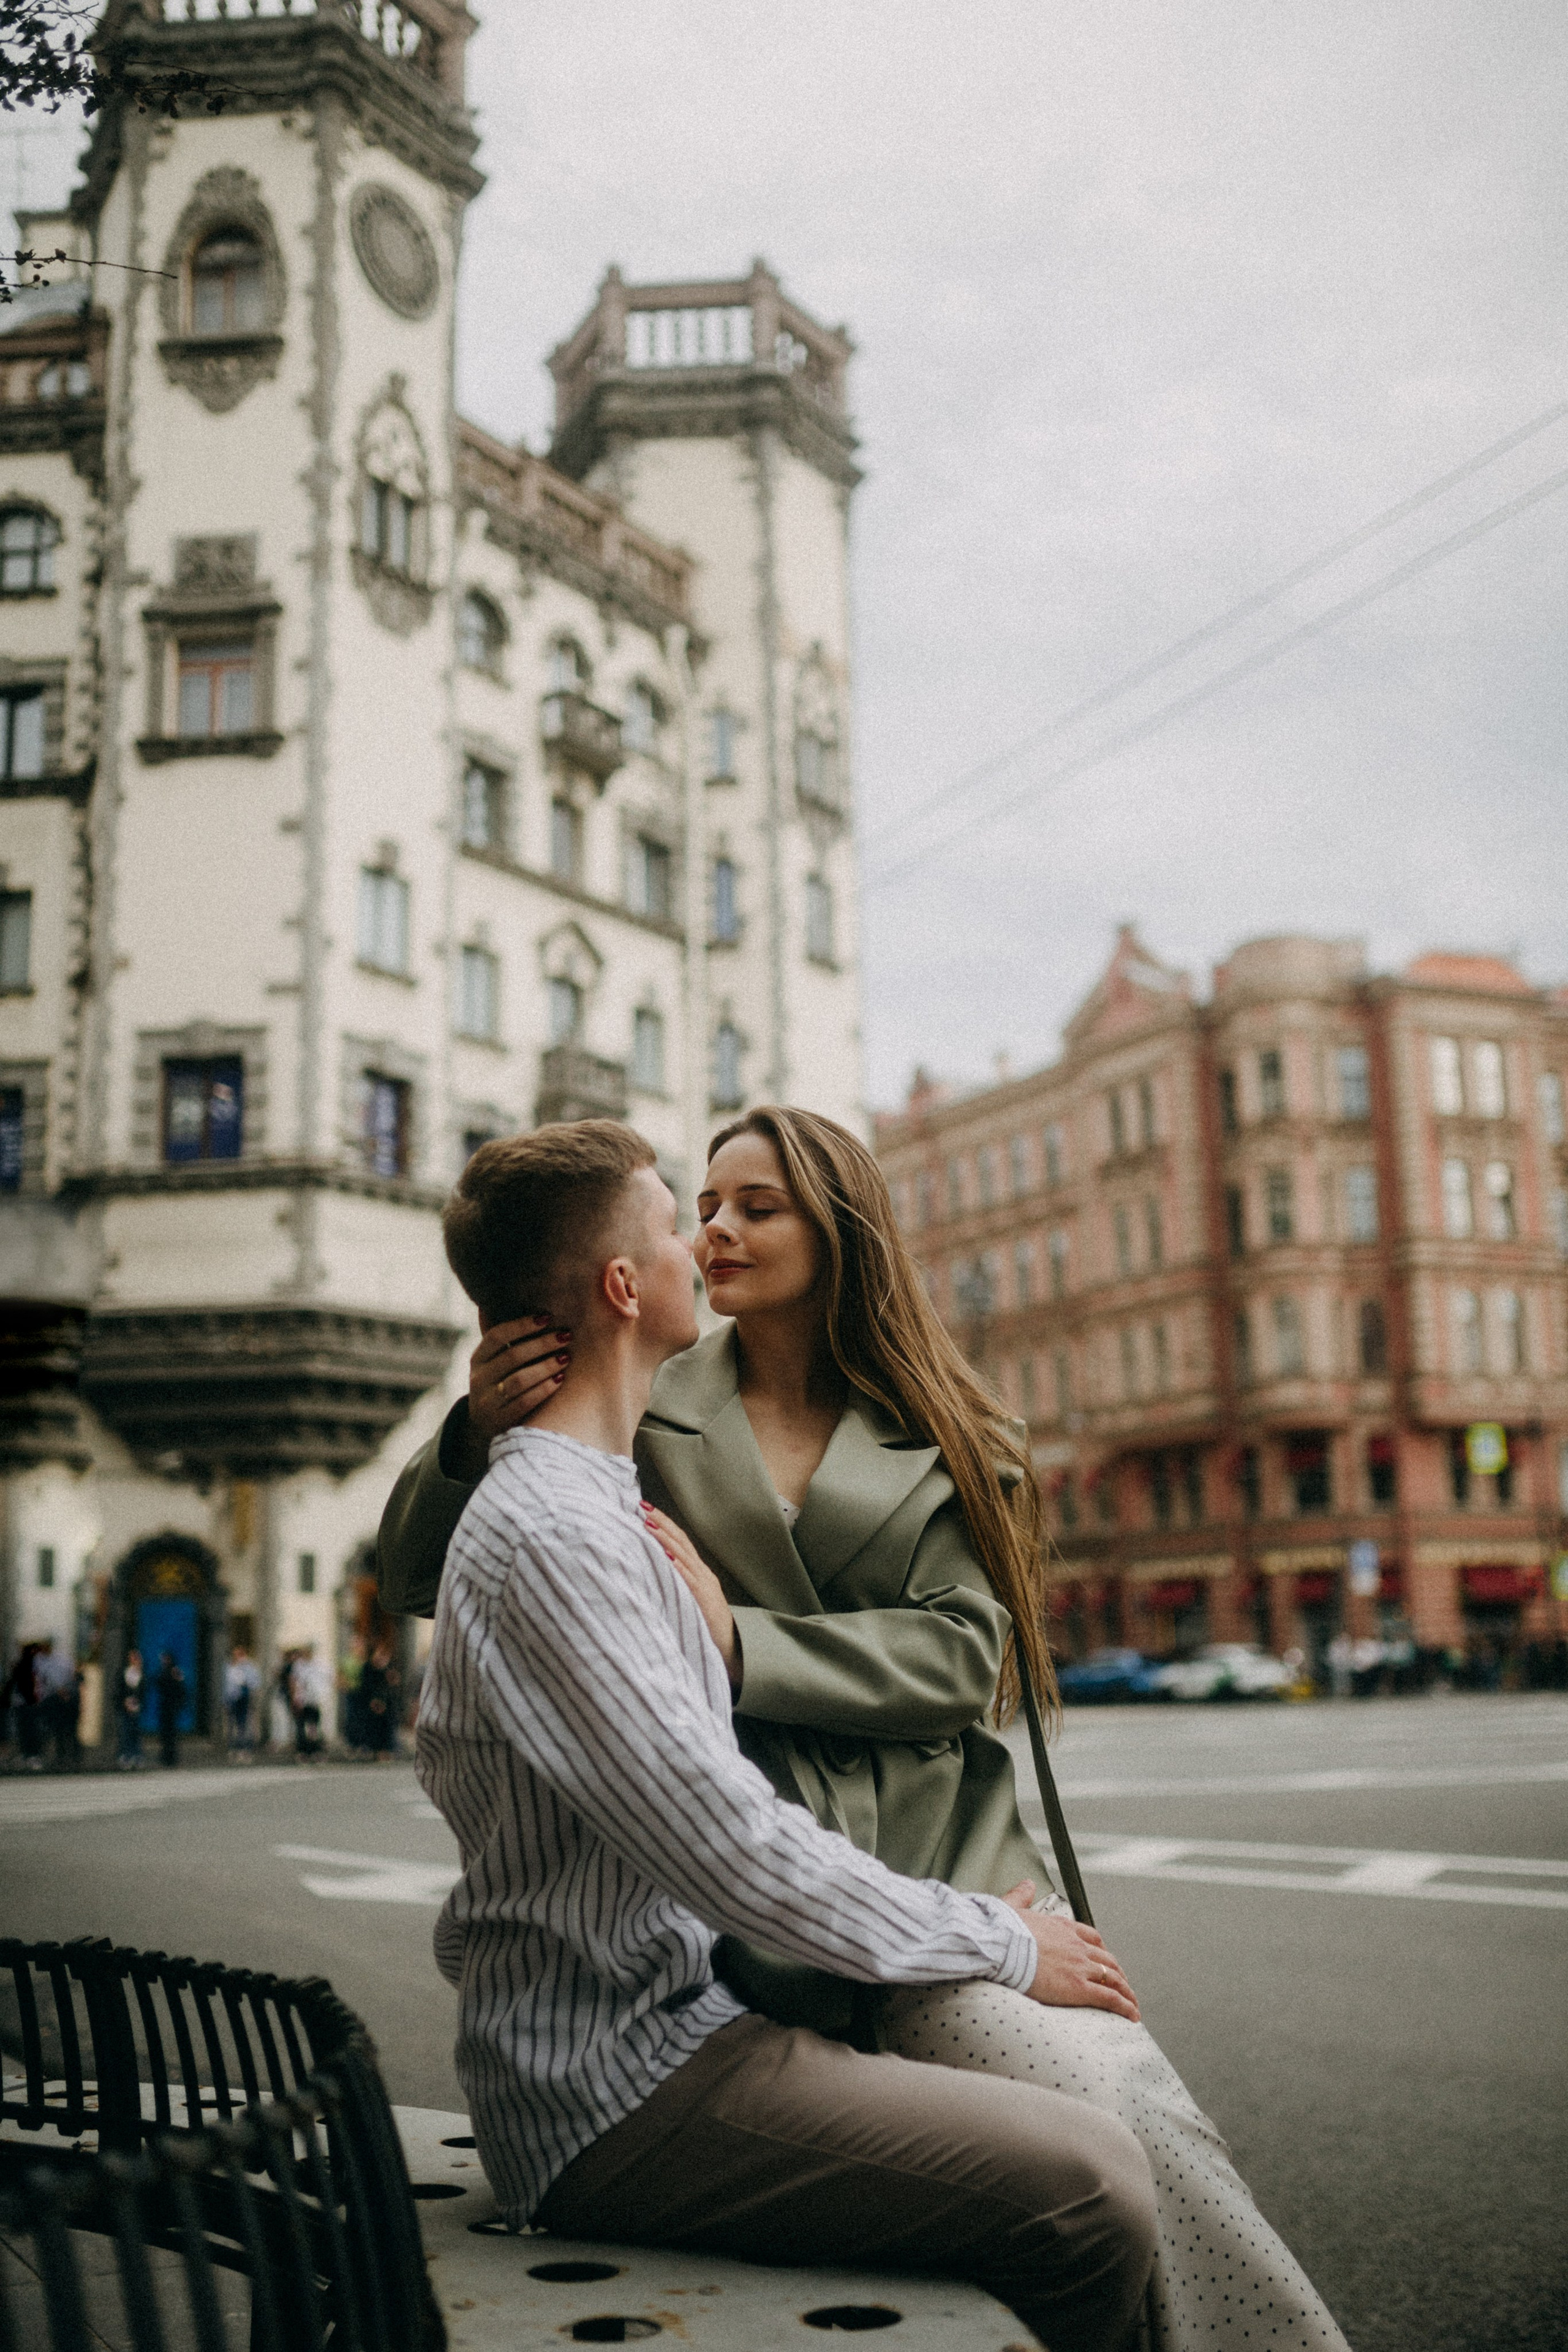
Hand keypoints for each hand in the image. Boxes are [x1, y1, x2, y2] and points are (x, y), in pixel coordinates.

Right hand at [467, 1317, 572, 1449]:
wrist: (484, 1427)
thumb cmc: (500, 1384)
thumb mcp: (495, 1364)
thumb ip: (508, 1343)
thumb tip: (535, 1311)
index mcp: (478, 1359)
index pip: (497, 1335)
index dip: (522, 1324)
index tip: (547, 1317)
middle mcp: (479, 1378)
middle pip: (512, 1356)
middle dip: (542, 1343)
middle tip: (566, 1335)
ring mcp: (487, 1401)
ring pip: (519, 1380)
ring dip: (545, 1366)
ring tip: (566, 1358)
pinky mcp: (499, 1421)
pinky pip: (524, 1402)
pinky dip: (544, 1389)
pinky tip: (560, 1380)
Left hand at [640, 1505, 741, 1693]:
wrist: (730, 1647)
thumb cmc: (703, 1624)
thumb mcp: (689, 1597)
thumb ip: (676, 1583)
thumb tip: (651, 1569)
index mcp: (698, 1572)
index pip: (680, 1541)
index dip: (664, 1523)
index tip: (645, 1509)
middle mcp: (702, 1574)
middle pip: (681, 1542)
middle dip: (661, 1522)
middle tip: (642, 1506)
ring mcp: (704, 1586)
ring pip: (683, 1556)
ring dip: (665, 1539)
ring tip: (648, 1525)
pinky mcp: (704, 1601)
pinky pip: (689, 1581)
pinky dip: (677, 1567)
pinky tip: (665, 1557)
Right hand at [1001, 1880, 1139, 2021]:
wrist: (1001, 1944)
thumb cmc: (1001, 1930)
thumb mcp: (1012, 1907)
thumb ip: (1021, 1896)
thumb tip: (1026, 1884)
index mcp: (1062, 1927)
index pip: (1091, 1938)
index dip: (1101, 1951)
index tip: (1105, 1959)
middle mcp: (1076, 1945)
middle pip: (1106, 1960)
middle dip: (1117, 1972)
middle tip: (1122, 1984)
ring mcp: (1079, 1966)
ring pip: (1113, 1978)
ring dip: (1125, 1991)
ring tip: (1131, 2004)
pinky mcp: (1078, 1987)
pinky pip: (1109, 1998)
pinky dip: (1124, 2007)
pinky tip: (1131, 2015)